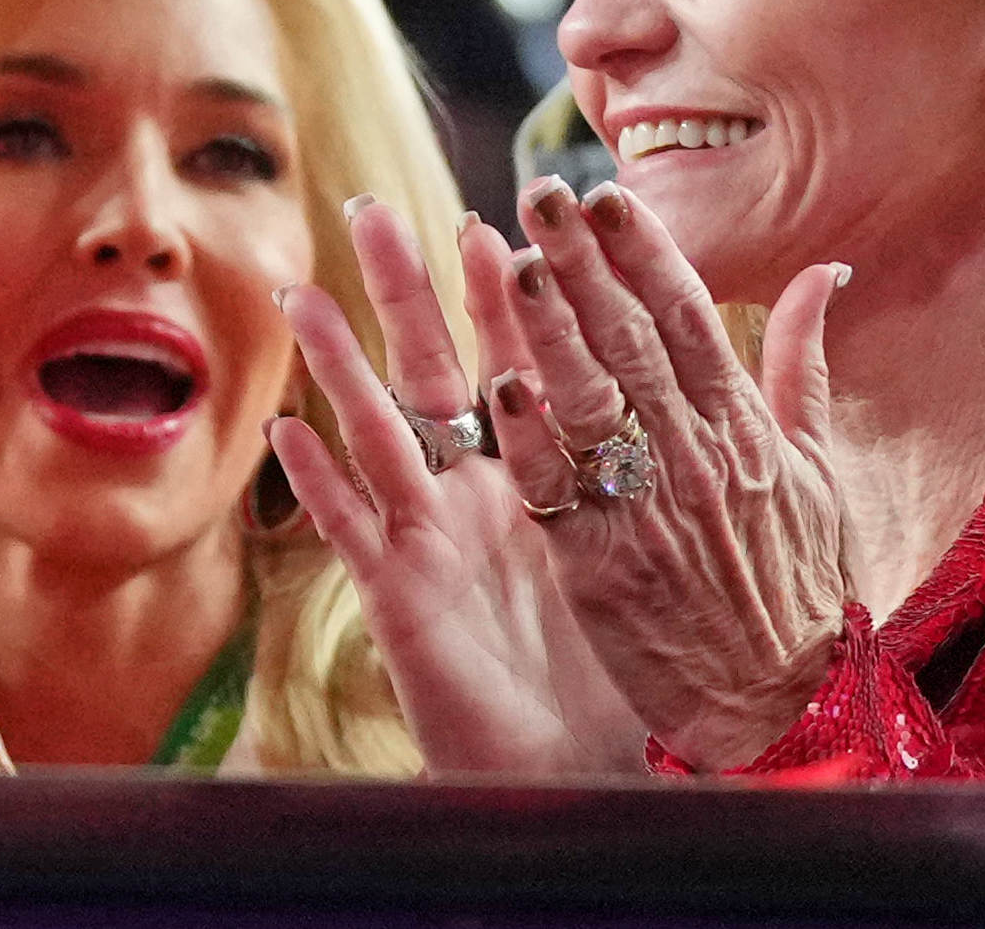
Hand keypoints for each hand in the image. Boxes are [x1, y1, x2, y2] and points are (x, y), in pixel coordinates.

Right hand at [271, 223, 632, 774]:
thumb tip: (697, 405)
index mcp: (530, 482)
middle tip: (372, 208)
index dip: (500, 295)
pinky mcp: (400, 599)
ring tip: (304, 297)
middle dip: (402, 291)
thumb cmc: (615, 675)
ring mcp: (427, 543)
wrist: (577, 776)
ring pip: (377, 435)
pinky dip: (319, 483)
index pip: (513, 364)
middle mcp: (469, 497)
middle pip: (430, 373)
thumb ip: (658, 479)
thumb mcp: (644, 560)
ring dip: (340, 366)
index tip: (495, 220)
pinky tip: (287, 434)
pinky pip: (353, 532)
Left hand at [480, 177, 860, 767]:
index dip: (646, 253)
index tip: (606, 193)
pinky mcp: (599, 565)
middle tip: (541, 193)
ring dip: (550, 330)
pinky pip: (557, 489)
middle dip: (586, 264)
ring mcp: (646, 512)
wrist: (778, 710)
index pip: (690, 319)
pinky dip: (530, 438)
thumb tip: (825, 272)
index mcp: (746, 433)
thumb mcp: (821, 474)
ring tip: (515, 262)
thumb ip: (803, 368)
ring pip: (589, 402)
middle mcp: (696, 461)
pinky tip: (499, 384)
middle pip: (632, 343)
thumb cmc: (798, 587)